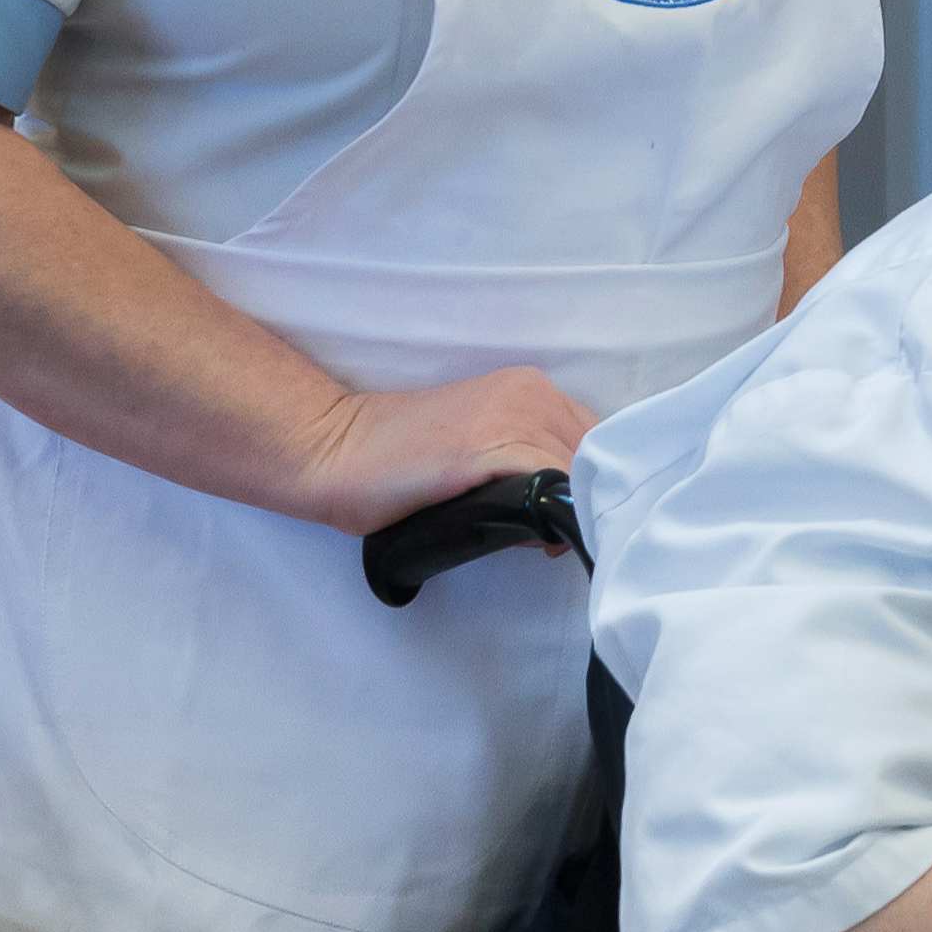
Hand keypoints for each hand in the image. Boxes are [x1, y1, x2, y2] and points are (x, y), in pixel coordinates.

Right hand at [277, 365, 595, 538]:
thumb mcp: (479, 450)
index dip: (591, 483)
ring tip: (542, 542)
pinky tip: (538, 540)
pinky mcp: (491, 448)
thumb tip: (565, 515)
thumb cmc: (398, 462)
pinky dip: (555, 516)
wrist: (336, 451)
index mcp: (529, 389)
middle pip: (595, 457)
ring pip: (580, 474)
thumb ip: (527, 467)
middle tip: (557, 538)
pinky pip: (553, 484)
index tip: (573, 517)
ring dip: (571, 514)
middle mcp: (530, 394)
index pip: (595, 440)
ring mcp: (513, 417)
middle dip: (584, 501)